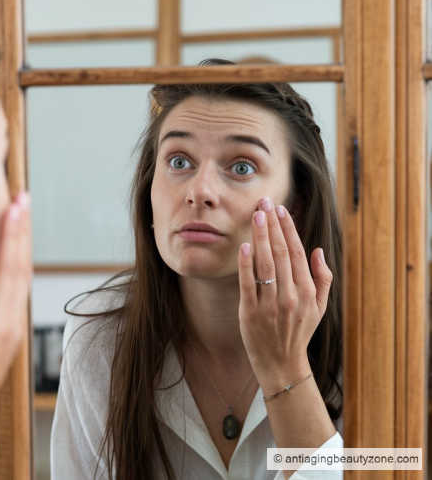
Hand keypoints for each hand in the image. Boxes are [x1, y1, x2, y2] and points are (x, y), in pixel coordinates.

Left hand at [237, 196, 331, 391]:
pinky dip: (246, 264)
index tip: (280, 209)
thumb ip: (322, 278)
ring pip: (265, 263)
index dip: (288, 228)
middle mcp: (290, 295)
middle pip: (279, 252)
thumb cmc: (299, 331)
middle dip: (272, 224)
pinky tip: (244, 245)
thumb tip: (318, 250)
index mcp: (307, 291)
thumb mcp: (319, 307)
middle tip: (264, 203)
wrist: (281, 363)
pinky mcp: (251, 312)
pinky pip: (248, 283)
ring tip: (255, 215)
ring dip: (259, 237)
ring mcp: (270, 304)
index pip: (296, 252)